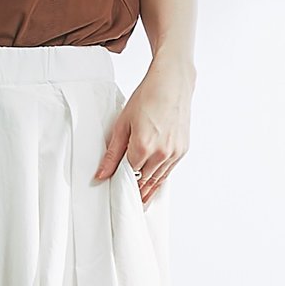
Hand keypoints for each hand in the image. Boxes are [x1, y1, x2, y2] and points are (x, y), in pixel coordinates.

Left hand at [91, 59, 192, 203]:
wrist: (171, 83)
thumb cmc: (147, 98)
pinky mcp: (183, 149)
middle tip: (126, 201)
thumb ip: (112, 153)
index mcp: (143, 147)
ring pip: (158, 179)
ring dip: (148, 189)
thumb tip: (101, 174)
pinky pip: (169, 171)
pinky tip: (153, 184)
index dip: (121, 184)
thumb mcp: (122, 124)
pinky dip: (160, 178)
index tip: (115, 192)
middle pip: (144, 181)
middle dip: (135, 190)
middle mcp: (161, 153)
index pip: (129, 176)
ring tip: (139, 200)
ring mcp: (174, 152)